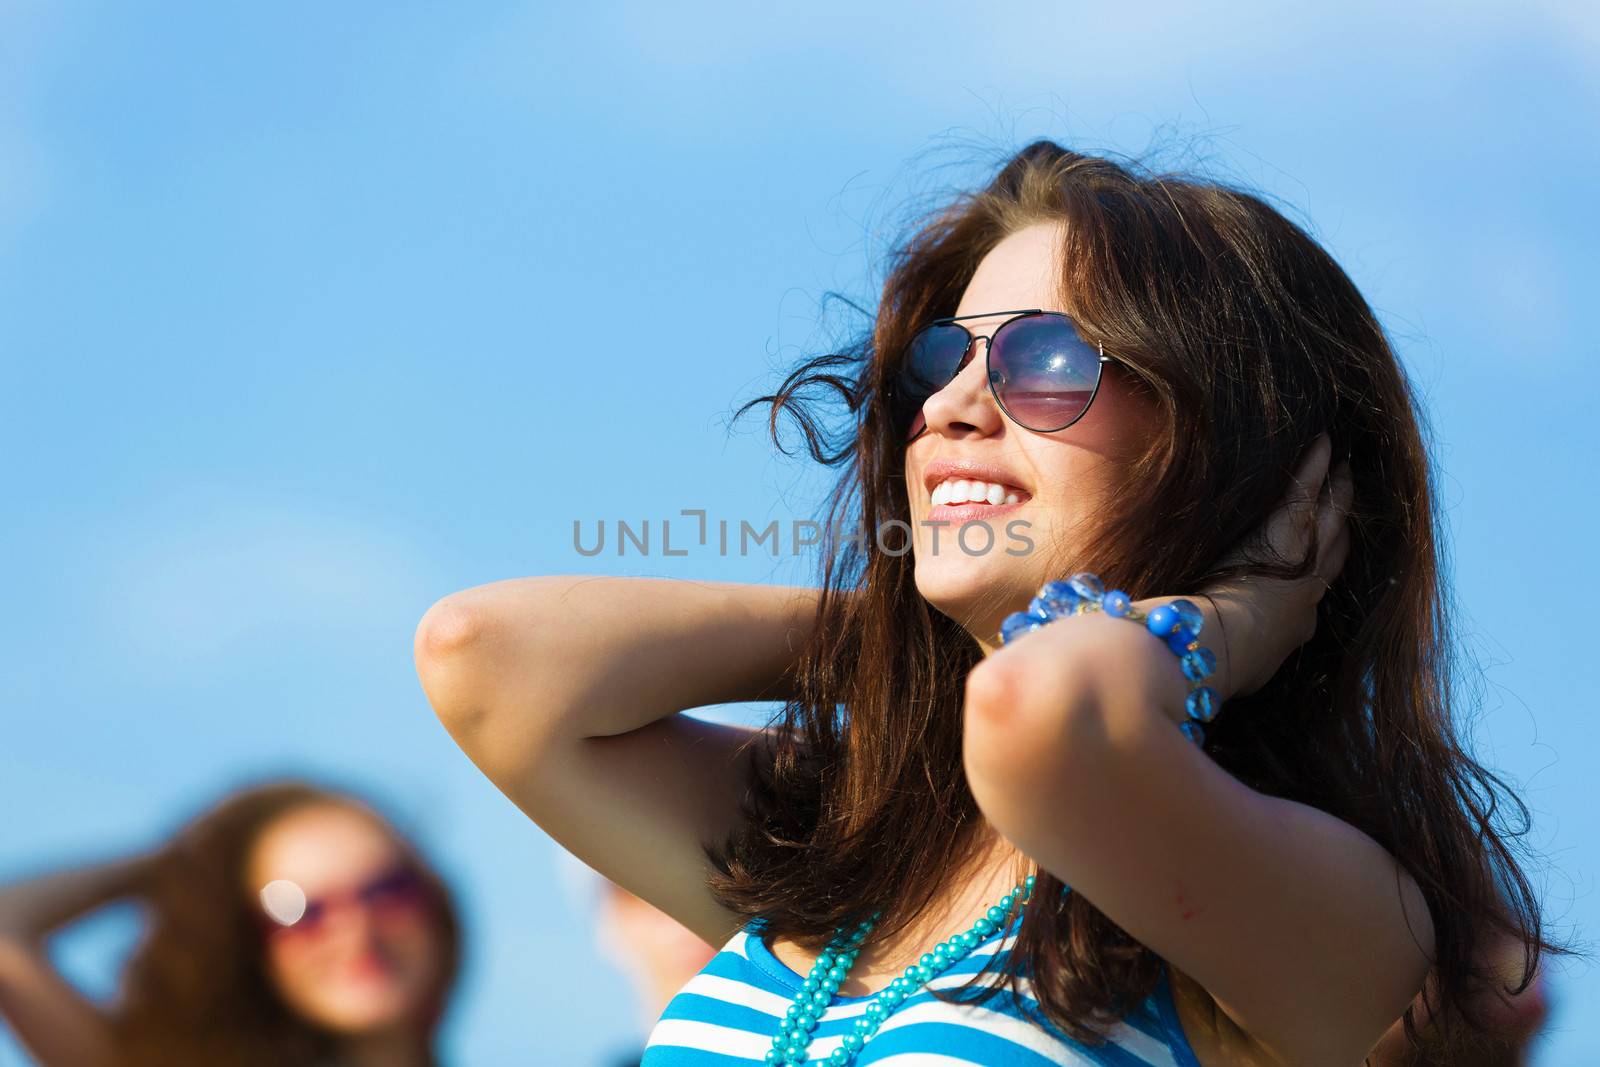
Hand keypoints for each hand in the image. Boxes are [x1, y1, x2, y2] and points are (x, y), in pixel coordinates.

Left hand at [1194, 433, 1353, 700]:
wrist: (1210, 649)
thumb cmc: (1209, 662)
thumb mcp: (1232, 666)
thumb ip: (1236, 651)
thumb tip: (1217, 648)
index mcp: (1295, 626)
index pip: (1317, 587)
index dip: (1326, 564)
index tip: (1334, 546)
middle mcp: (1307, 594)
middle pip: (1334, 549)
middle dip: (1343, 523)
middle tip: (1351, 494)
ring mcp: (1298, 562)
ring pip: (1328, 519)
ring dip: (1337, 492)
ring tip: (1346, 467)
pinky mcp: (1283, 537)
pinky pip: (1304, 493)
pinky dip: (1315, 467)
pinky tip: (1325, 443)